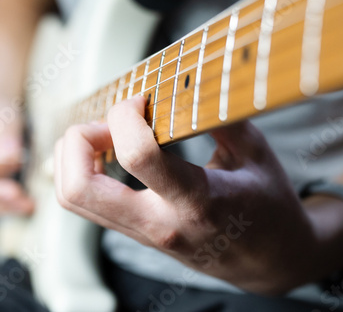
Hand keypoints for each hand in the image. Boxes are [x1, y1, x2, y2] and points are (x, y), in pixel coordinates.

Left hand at [54, 96, 316, 294]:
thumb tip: (190, 80)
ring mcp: (143, 234)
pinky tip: (108, 154)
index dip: (126, 116)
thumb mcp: (256, 153)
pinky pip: (86, 205)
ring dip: (73, 157)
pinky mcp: (136, 235)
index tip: (141, 100)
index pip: (137, 156)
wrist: (270, 262)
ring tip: (105, 136)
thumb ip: (220, 116)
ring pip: (72, 199)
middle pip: (78, 189)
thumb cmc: (269, 207)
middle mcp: (161, 224)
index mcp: (199, 201)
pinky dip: (80, 172)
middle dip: (77, 141)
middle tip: (106, 123)